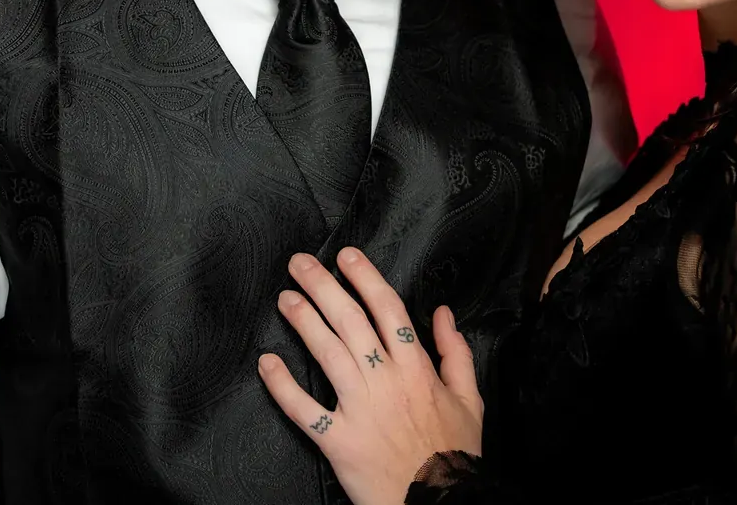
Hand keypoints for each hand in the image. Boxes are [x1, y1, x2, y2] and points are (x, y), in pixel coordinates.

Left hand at [257, 247, 483, 504]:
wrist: (441, 504)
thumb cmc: (454, 453)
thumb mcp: (470, 399)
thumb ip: (456, 352)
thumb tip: (442, 313)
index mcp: (417, 368)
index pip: (387, 310)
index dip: (364, 278)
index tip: (345, 256)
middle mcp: (386, 381)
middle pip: (350, 322)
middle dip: (323, 287)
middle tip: (300, 264)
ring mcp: (360, 410)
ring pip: (327, 354)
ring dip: (303, 322)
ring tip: (285, 299)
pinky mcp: (339, 441)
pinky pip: (305, 409)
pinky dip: (282, 386)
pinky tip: (266, 362)